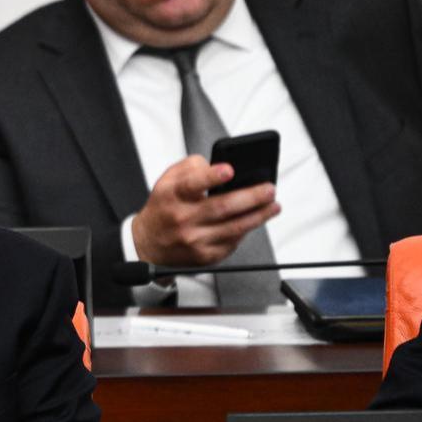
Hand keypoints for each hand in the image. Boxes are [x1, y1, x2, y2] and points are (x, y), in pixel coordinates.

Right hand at [132, 155, 279, 266]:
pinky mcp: (204, 256)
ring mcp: (194, 239)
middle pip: (222, 207)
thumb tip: (216, 165)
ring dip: (258, 216)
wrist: (148, 244)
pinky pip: (232, 243)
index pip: (192, 184)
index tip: (229, 170)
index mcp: (172, 195)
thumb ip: (190, 167)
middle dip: (251, 197)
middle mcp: (182, 218)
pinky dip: (246, 231)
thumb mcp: (166, 181)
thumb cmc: (163, 208)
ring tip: (273, 206)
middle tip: (269, 189)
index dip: (212, 177)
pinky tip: (254, 221)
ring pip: (234, 227)